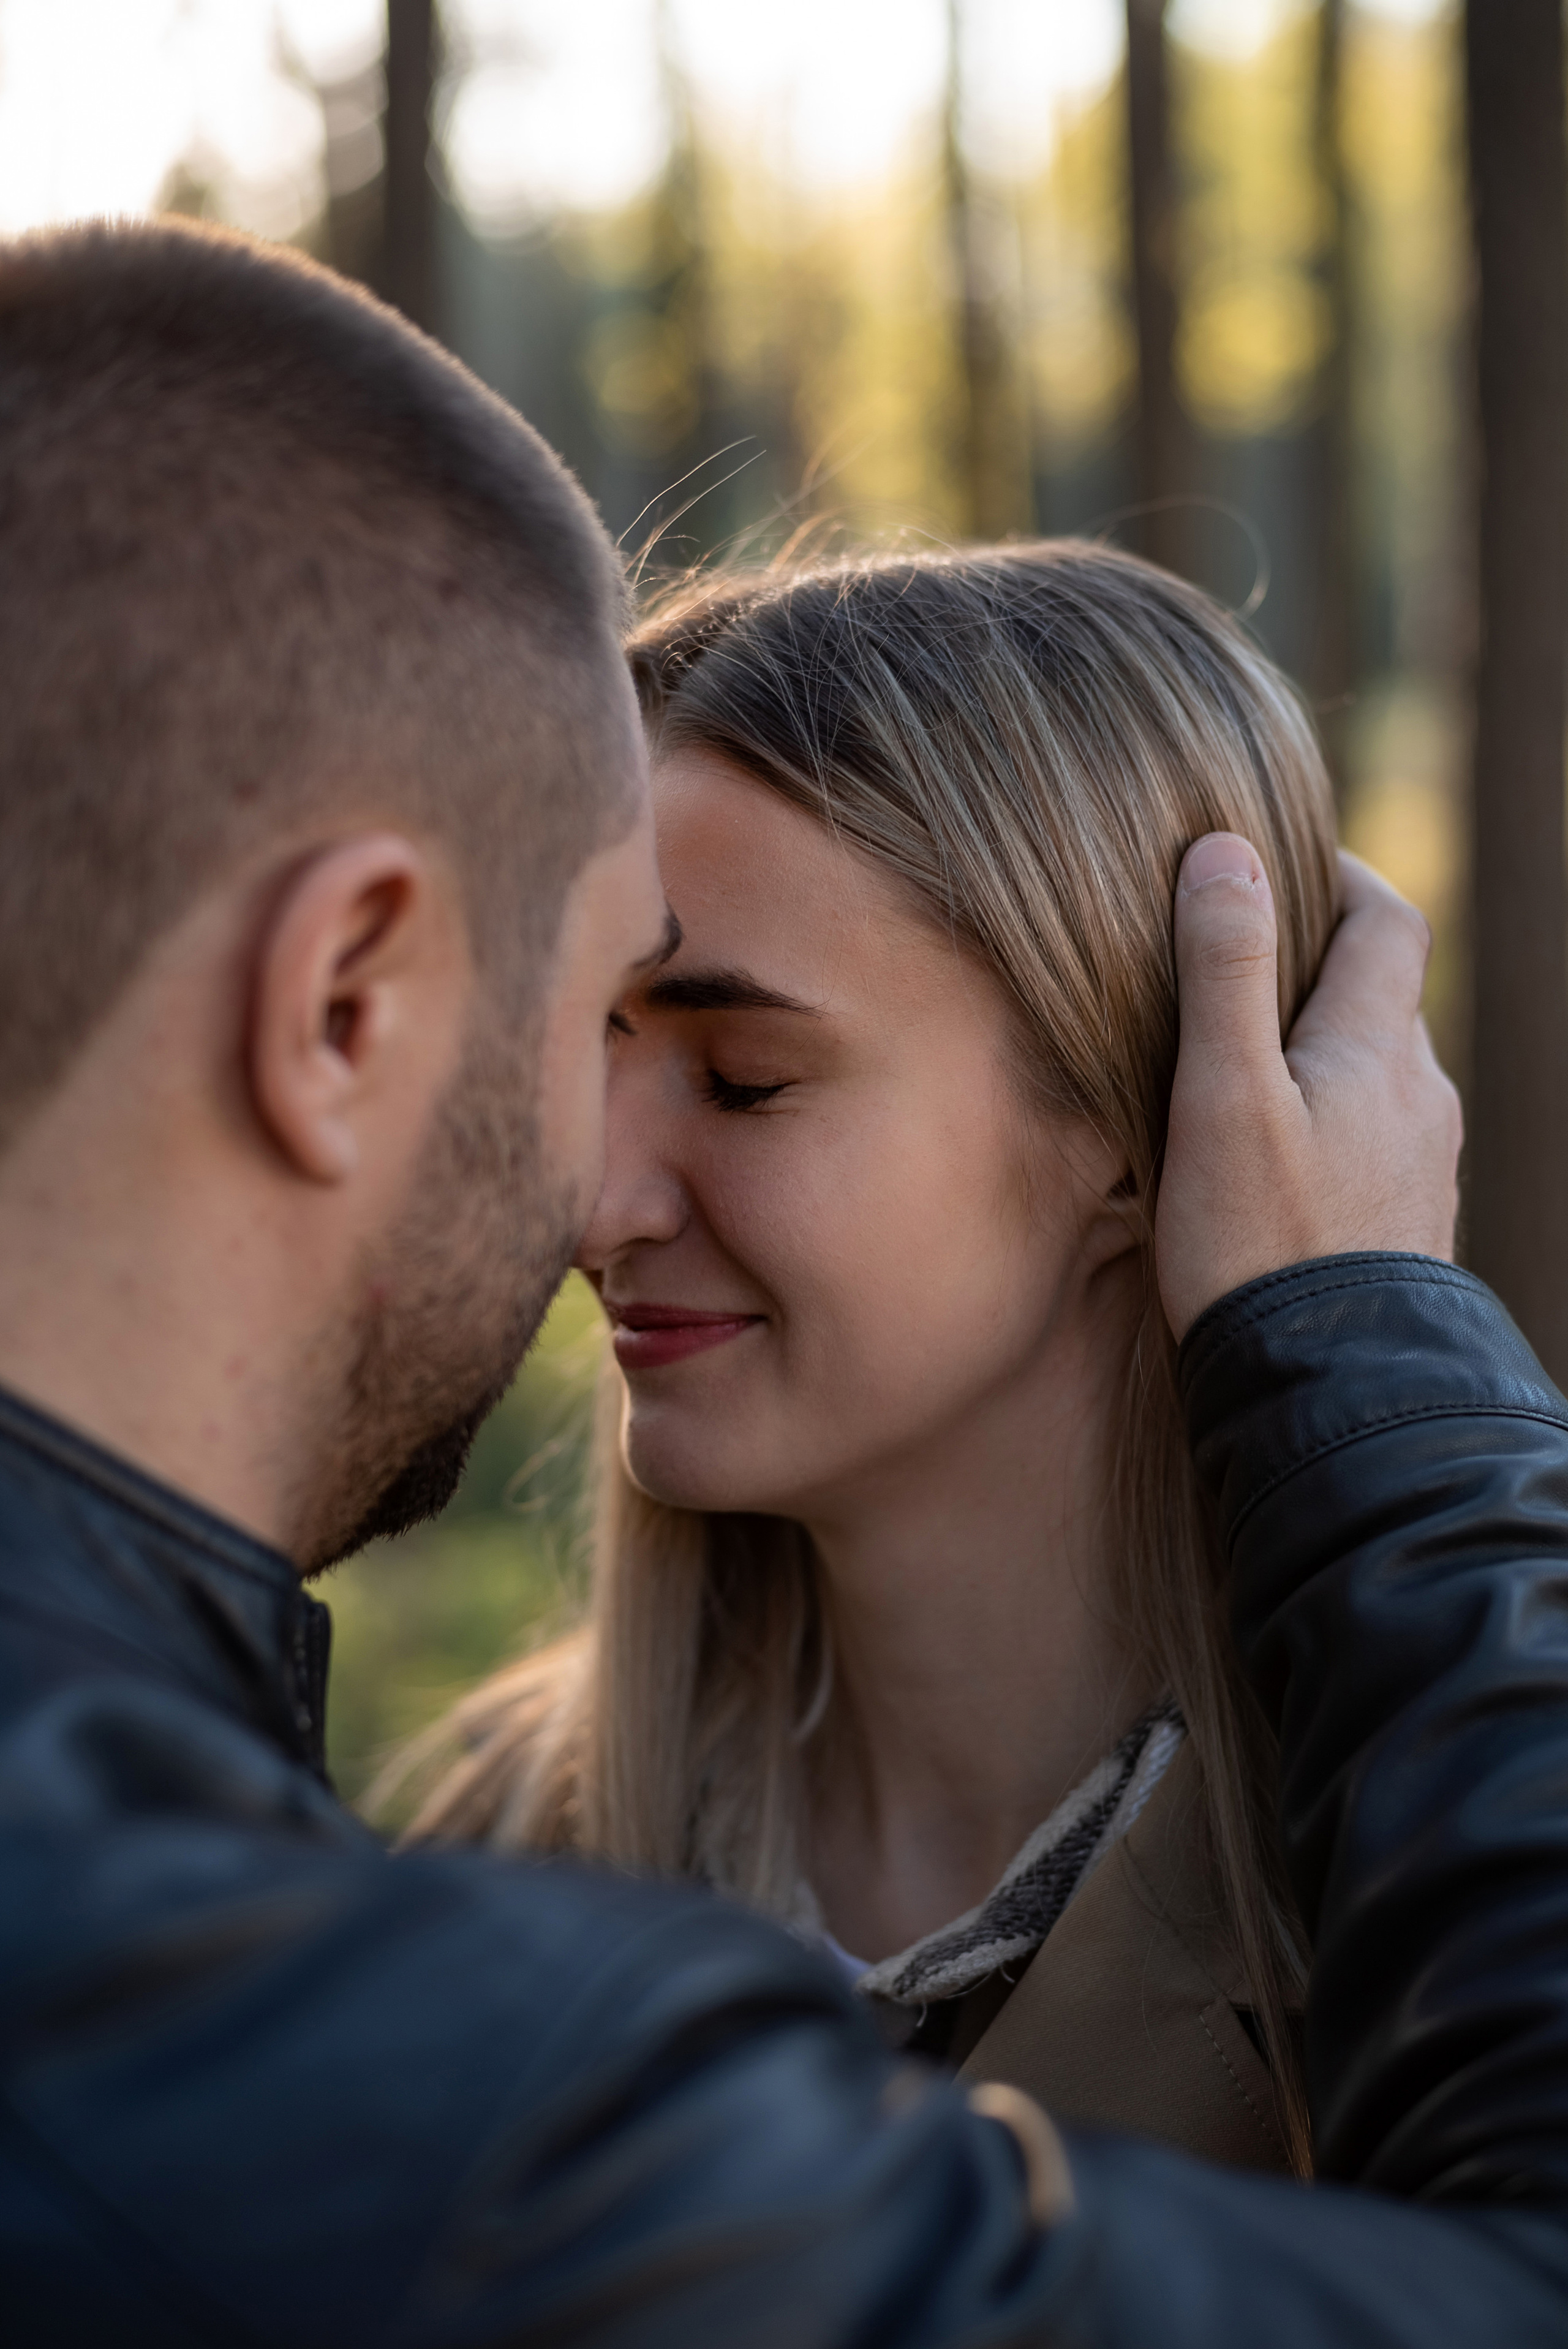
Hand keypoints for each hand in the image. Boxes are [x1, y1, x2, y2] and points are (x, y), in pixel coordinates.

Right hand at [1155, 833, 1461, 1341]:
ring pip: (1381, 1072)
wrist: (1329, 1390)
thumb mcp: (1221, 1095)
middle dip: (1322, 965)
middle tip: (1242, 961)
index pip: (1389, 922)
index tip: (1280, 865)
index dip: (1343, 878)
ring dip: (1326, 1047)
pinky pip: (1377, 1139)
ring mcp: (1422, 1166)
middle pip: (1385, 996)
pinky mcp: (1406, 1226)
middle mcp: (1419, 1098)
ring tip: (1248, 1062)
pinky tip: (1279, 1158)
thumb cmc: (1260, 1243)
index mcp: (1377, 1050)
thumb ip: (1224, 970)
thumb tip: (1225, 850)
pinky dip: (1333, 1116)